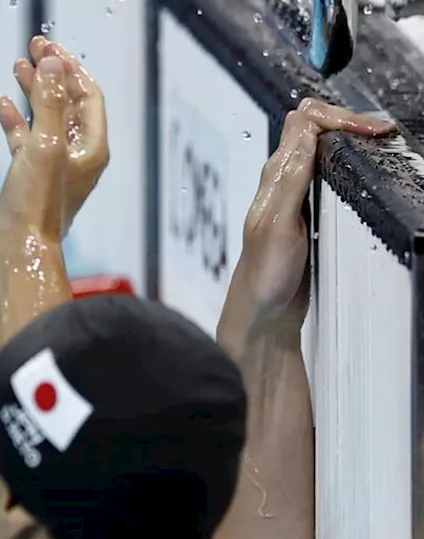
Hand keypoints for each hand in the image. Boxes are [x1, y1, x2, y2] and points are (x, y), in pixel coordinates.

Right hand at [1, 36, 108, 231]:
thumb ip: (50, 100)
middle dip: (51, 73)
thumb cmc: (36, 203)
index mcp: (92, 148)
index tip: (47, 47)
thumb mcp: (46, 144)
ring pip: (46, 118)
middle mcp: (77, 156)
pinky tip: (2, 104)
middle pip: (68, 102)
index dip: (69, 67)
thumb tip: (52, 62)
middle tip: (32, 48)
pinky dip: (16, 120)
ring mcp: (53, 167)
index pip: (88, 95)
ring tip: (17, 67)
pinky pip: (26, 140)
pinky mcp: (30, 178)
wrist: (17, 249)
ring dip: (33, 91)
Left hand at [230, 98, 394, 330]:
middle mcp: (282, 179)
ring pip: (321, 146)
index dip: (340, 118)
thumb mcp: (277, 225)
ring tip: (381, 142)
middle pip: (314, 126)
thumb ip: (290, 181)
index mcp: (274, 176)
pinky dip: (349, 161)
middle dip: (350, 121)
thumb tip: (306, 137)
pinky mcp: (308, 210)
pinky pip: (327, 171)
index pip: (305, 122)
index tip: (373, 130)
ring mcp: (296, 193)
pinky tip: (365, 168)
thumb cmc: (264, 274)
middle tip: (383, 132)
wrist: (263, 311)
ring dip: (350, 138)